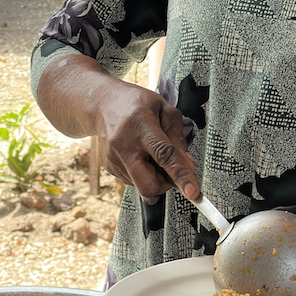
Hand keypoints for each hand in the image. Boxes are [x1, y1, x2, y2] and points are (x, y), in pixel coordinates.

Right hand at [93, 79, 199, 200]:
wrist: (103, 104)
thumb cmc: (135, 104)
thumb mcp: (164, 109)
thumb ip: (178, 137)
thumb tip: (187, 164)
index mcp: (141, 126)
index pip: (164, 155)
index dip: (181, 175)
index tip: (192, 192)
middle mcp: (124, 145)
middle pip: (148, 184)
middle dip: (165, 184)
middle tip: (168, 168)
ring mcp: (114, 159)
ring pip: (142, 186)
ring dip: (154, 176)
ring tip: (149, 153)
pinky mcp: (110, 168)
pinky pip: (134, 182)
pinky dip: (143, 174)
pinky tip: (140, 155)